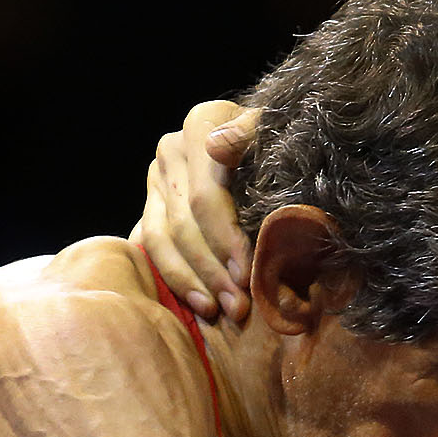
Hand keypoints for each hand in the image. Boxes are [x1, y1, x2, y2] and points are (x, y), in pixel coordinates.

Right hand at [129, 101, 260, 319]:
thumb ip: (253, 138)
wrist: (271, 143)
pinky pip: (151, 247)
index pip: (205, 196)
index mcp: (202, 125)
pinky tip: (195, 302)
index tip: (247, 274)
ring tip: (217, 311)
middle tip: (238, 306)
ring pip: (161, 239)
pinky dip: (172, 277)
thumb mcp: (279, 135)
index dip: (225, 239)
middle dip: (212, 270)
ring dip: (190, 281)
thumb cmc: (287, 145)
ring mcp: (157, 178)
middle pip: (184, 223)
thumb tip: (220, 148)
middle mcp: (172, 149)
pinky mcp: (151, 204)